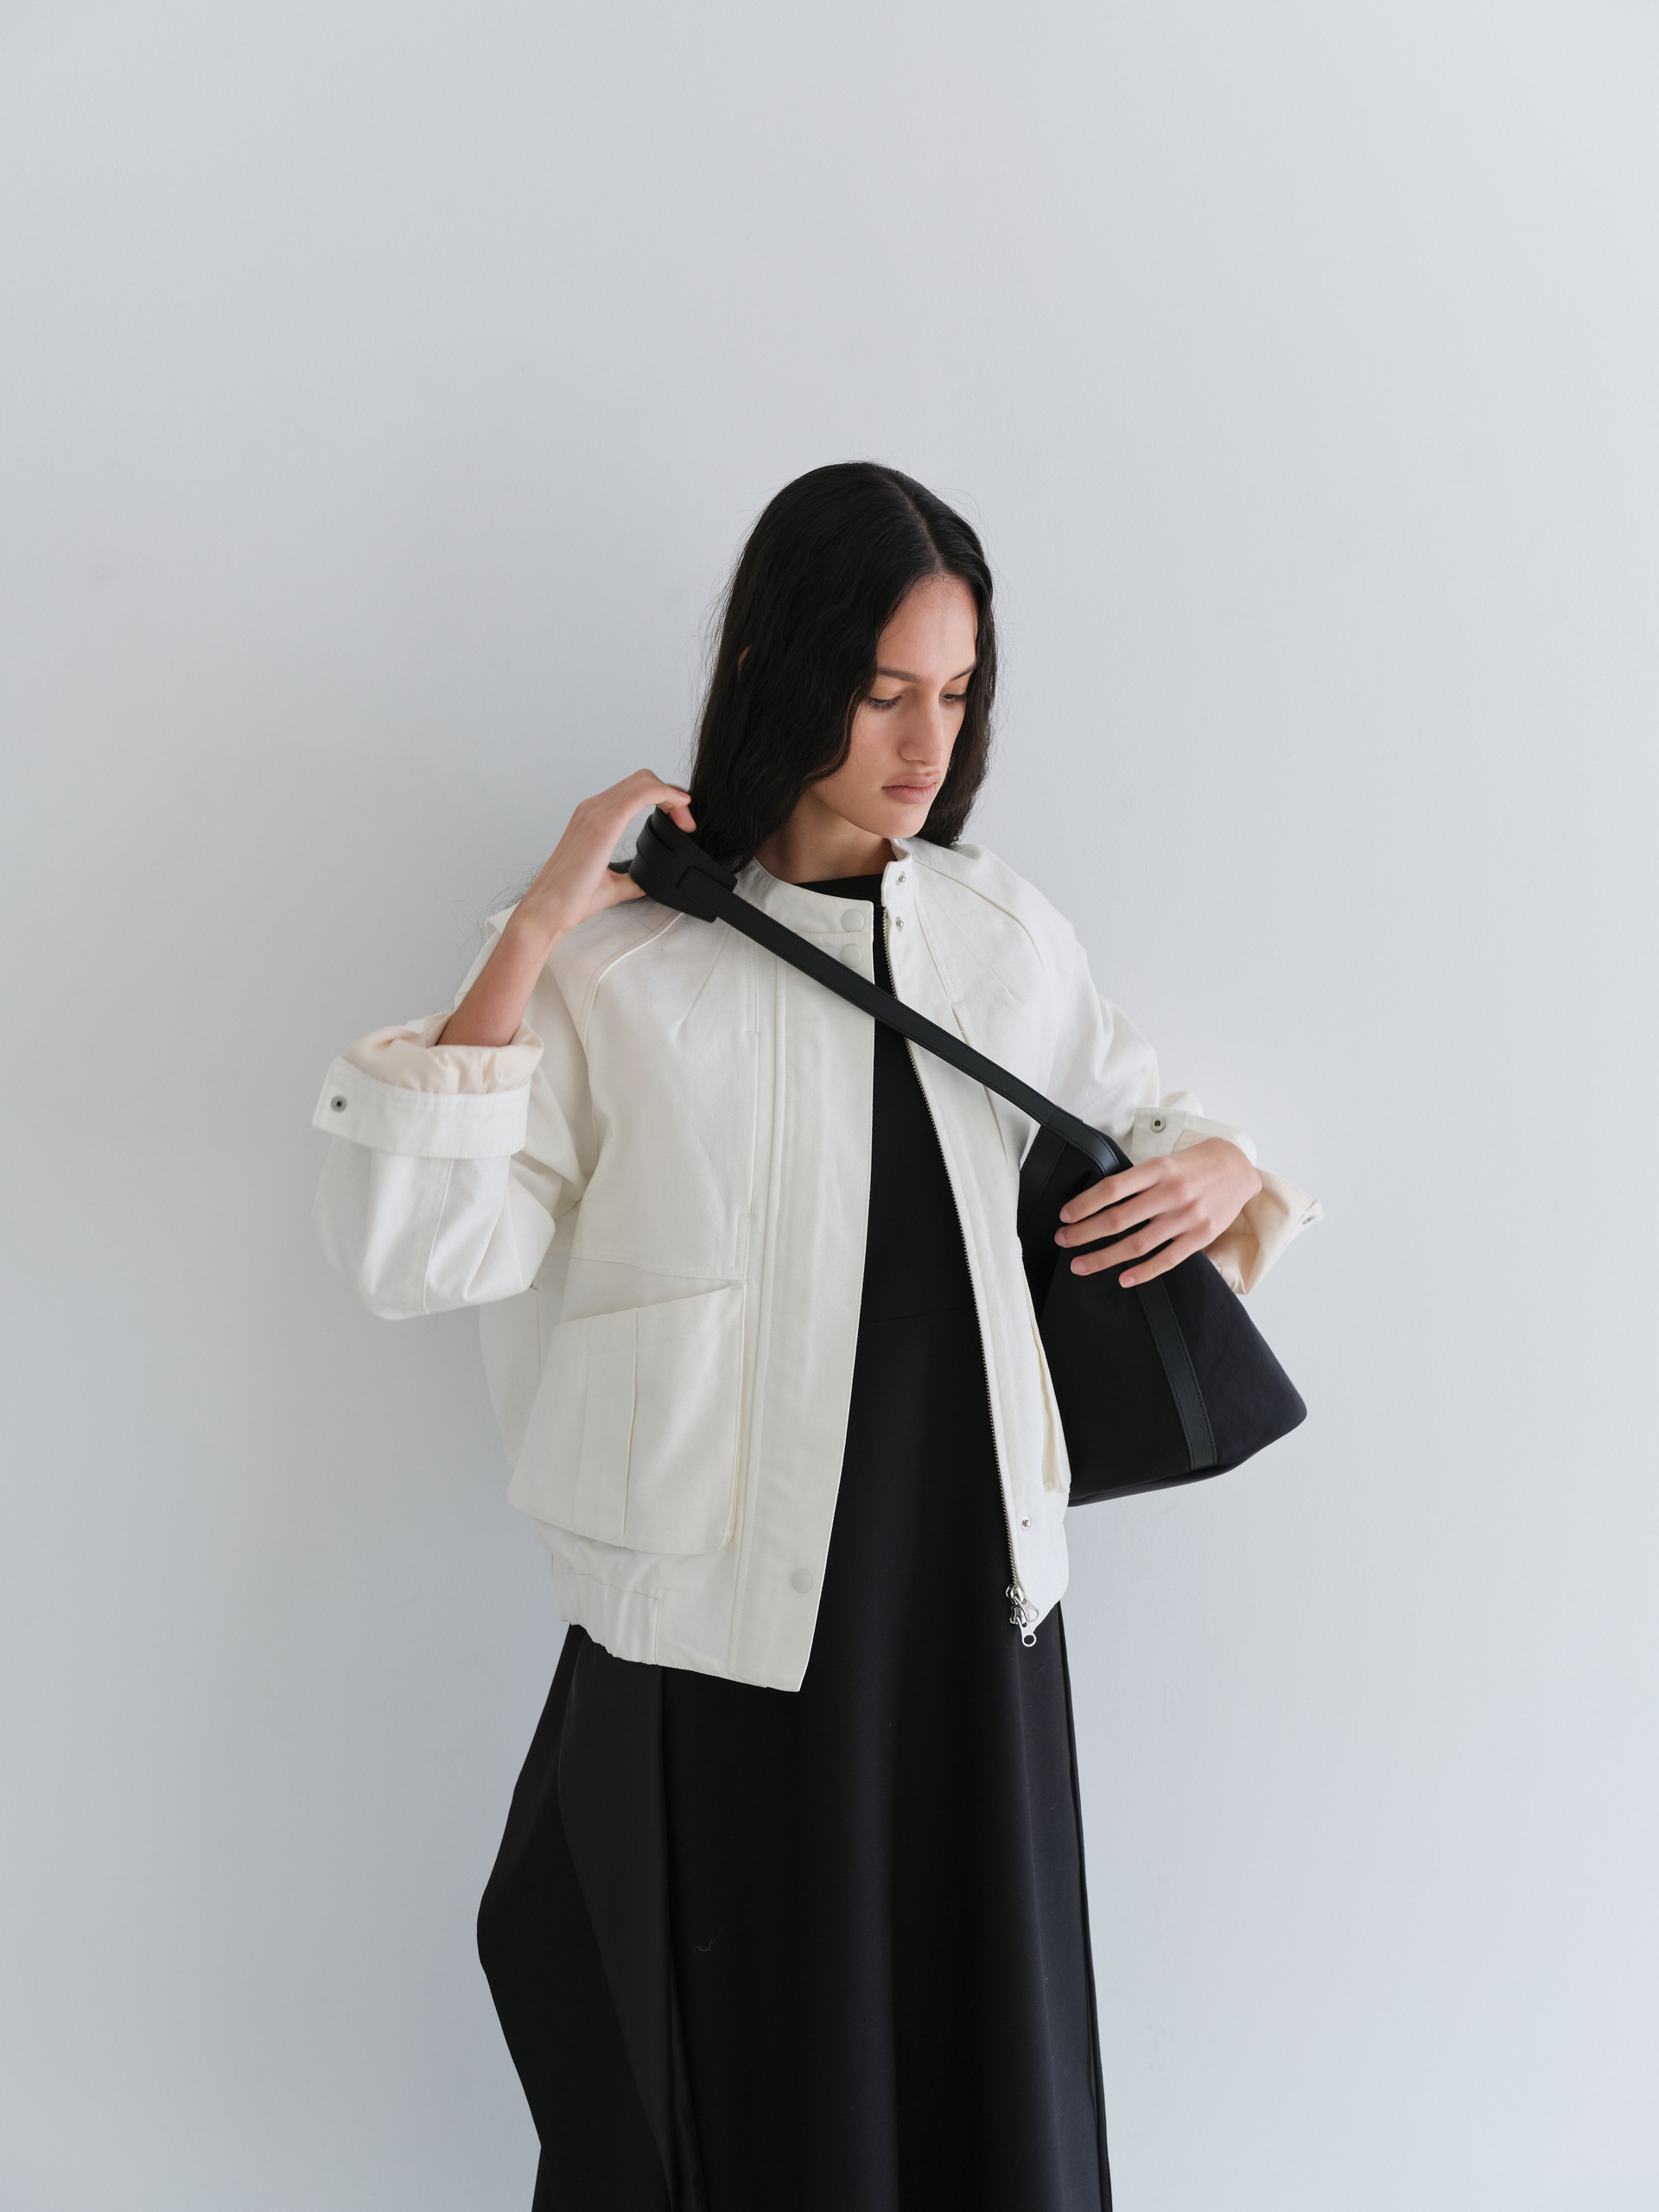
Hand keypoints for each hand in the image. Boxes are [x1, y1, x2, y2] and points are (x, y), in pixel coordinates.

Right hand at [512, 770, 695, 945]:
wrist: (548, 910)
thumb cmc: (568, 898)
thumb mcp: (611, 885)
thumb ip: (629, 879)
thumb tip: (645, 881)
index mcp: (593, 819)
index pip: (634, 791)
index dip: (662, 799)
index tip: (679, 821)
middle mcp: (592, 809)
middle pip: (641, 780)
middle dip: (670, 796)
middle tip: (685, 823)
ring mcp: (595, 812)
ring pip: (643, 781)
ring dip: (671, 796)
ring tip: (684, 821)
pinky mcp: (602, 823)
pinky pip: (640, 793)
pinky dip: (664, 795)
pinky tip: (678, 807)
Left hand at [1054, 1137, 1261, 1287]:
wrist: (1237, 1168)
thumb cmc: (1192, 1165)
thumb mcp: (1163, 1161)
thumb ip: (1137, 1181)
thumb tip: (1096, 1202)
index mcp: (1157, 1169)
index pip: (1111, 1189)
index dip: (1084, 1204)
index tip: (1065, 1215)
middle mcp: (1171, 1192)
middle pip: (1118, 1219)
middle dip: (1084, 1233)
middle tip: (1063, 1241)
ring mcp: (1187, 1217)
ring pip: (1137, 1244)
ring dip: (1104, 1257)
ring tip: (1081, 1265)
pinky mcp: (1200, 1237)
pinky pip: (1167, 1260)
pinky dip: (1142, 1272)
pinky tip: (1122, 1278)